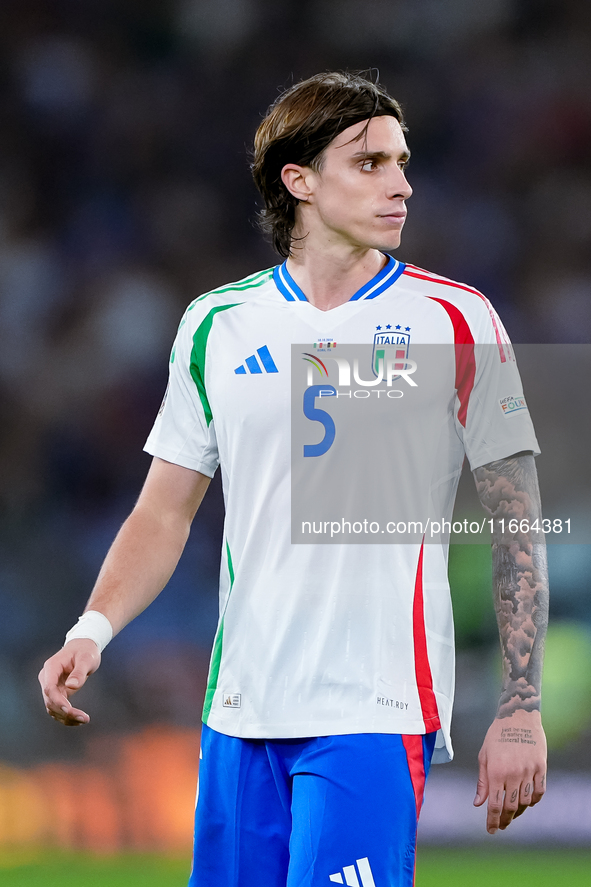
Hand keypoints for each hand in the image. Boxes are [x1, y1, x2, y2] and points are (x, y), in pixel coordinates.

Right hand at [38, 639, 100, 725]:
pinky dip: (67, 716)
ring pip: (52, 708)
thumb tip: (71, 686)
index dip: (57, 701)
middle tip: (84, 718)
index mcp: (51, 667)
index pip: (49, 688)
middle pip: (50, 700)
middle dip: (65, 712)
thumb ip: (79, 671)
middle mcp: (47, 678)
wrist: (83, 648)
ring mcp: (51, 686)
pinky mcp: (57, 693)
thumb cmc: (85, 650)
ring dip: (66, 717)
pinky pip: (58, 709)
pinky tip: (79, 720)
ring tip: (84, 720)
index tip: (69, 709)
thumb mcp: (86, 658)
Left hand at [474, 709, 546, 833]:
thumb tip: (478, 804)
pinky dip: (534, 800)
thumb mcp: (484, 756)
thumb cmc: (496, 735)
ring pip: (526, 802)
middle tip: (501, 825)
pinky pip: (539, 792)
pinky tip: (527, 802)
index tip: (491, 830)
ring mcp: (528, 771)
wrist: (518, 717)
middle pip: (511, 807)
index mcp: (496, 772)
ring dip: (519, 812)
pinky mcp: (541, 767)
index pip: (494, 805)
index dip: (492, 821)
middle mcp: (513, 774)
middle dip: (505, 820)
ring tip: (512, 813)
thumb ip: (482, 781)